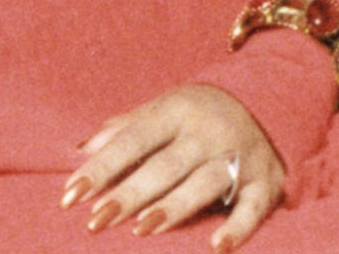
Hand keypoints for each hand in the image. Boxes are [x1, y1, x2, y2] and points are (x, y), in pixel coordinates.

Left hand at [65, 84, 284, 246]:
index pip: (135, 138)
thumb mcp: (164, 109)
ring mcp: (239, 155)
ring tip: (143, 228)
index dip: (103, 166)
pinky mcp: (264, 181)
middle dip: (131, 192)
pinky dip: (239, 226)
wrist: (269, 99)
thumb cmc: (198, 116)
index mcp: (179, 110)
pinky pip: (253, 206)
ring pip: (205, 182)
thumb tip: (79, 150)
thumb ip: (124, 129)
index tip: (70, 195)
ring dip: (174, 205)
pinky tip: (218, 247)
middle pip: (166, 165)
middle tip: (96, 221)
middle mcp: (210, 131)